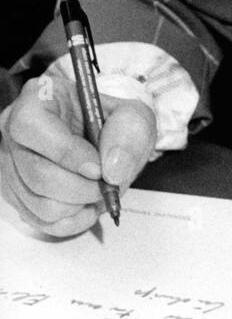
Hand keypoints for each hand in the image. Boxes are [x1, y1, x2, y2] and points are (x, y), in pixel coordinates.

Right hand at [0, 73, 155, 236]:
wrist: (105, 139)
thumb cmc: (111, 122)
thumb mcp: (132, 116)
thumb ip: (128, 135)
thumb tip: (112, 170)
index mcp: (38, 98)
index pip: (32, 126)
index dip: (65, 152)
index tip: (97, 168)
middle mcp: (14, 132)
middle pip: (36, 173)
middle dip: (80, 188)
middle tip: (106, 185)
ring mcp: (11, 166)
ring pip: (38, 202)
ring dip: (78, 206)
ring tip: (99, 192)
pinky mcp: (16, 194)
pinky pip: (40, 220)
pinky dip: (71, 220)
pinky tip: (88, 206)